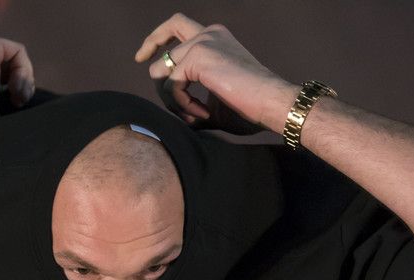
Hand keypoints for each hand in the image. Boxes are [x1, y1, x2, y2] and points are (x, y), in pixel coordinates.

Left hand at [134, 13, 291, 134]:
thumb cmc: (250, 109)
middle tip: (141, 66)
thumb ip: (193, 103)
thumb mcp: (215, 106)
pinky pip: (171, 85)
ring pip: (161, 70)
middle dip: (150, 49)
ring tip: (195, 116)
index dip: (158, 38)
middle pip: (166, 32)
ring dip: (171, 100)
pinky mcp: (199, 57)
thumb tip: (177, 118)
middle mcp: (209, 34)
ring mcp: (203, 43)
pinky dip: (181, 105)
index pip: (179, 27)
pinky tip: (202, 115)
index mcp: (215, 39)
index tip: (142, 57)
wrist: (272, 105)